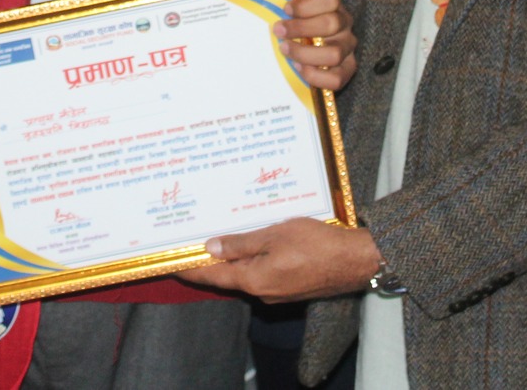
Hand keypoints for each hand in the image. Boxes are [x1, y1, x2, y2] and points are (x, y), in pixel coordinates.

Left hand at [184, 218, 381, 302]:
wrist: (355, 261)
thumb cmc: (316, 244)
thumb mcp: (274, 235)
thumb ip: (241, 243)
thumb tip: (211, 248)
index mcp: (253, 280)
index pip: (212, 276)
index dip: (190, 269)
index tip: (171, 261)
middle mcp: (262, 292)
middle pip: (228, 276)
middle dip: (211, 259)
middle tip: (193, 239)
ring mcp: (277, 292)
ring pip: (247, 273)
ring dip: (235, 257)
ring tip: (222, 234)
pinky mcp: (290, 287)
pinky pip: (264, 273)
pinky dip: (254, 259)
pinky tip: (254, 242)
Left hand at [276, 0, 355, 90]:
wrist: (312, 41)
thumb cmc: (298, 22)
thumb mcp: (295, 8)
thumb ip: (286, 7)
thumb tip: (261, 3)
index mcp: (334, 5)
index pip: (329, 0)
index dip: (306, 5)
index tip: (285, 9)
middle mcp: (345, 25)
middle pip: (331, 24)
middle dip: (301, 28)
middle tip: (278, 31)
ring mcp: (348, 48)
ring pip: (334, 53)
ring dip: (305, 53)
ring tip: (285, 50)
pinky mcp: (347, 69)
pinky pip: (336, 78)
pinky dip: (315, 75)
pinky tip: (298, 67)